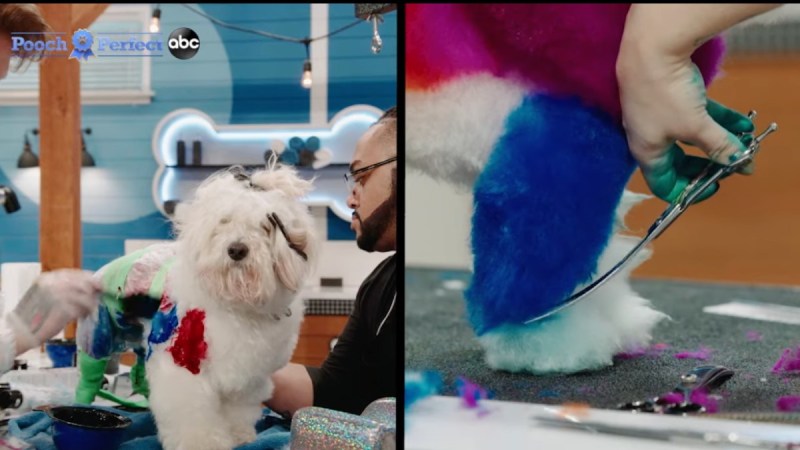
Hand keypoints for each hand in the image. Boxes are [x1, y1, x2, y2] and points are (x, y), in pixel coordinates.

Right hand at [6, 269, 100, 353]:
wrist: (21, 330)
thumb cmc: (35, 314)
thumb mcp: (45, 294)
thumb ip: (62, 287)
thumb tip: (87, 285)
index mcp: (47, 278)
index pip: (74, 273)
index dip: (88, 278)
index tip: (97, 282)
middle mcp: (53, 284)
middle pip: (83, 283)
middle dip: (94, 289)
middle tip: (100, 294)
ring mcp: (59, 296)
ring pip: (86, 296)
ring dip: (91, 303)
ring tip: (91, 308)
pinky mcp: (64, 309)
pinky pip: (82, 309)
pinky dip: (86, 312)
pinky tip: (85, 315)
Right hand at [618, 50, 754, 202]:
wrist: (650, 49)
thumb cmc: (664, 95)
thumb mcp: (695, 126)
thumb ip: (718, 147)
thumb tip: (740, 164)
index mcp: (647, 152)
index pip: (664, 185)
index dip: (689, 192)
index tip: (713, 186)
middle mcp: (650, 138)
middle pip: (679, 162)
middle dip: (707, 165)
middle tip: (730, 164)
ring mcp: (658, 117)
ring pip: (690, 137)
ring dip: (719, 141)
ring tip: (744, 142)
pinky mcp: (668, 97)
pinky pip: (695, 116)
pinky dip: (717, 121)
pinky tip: (741, 122)